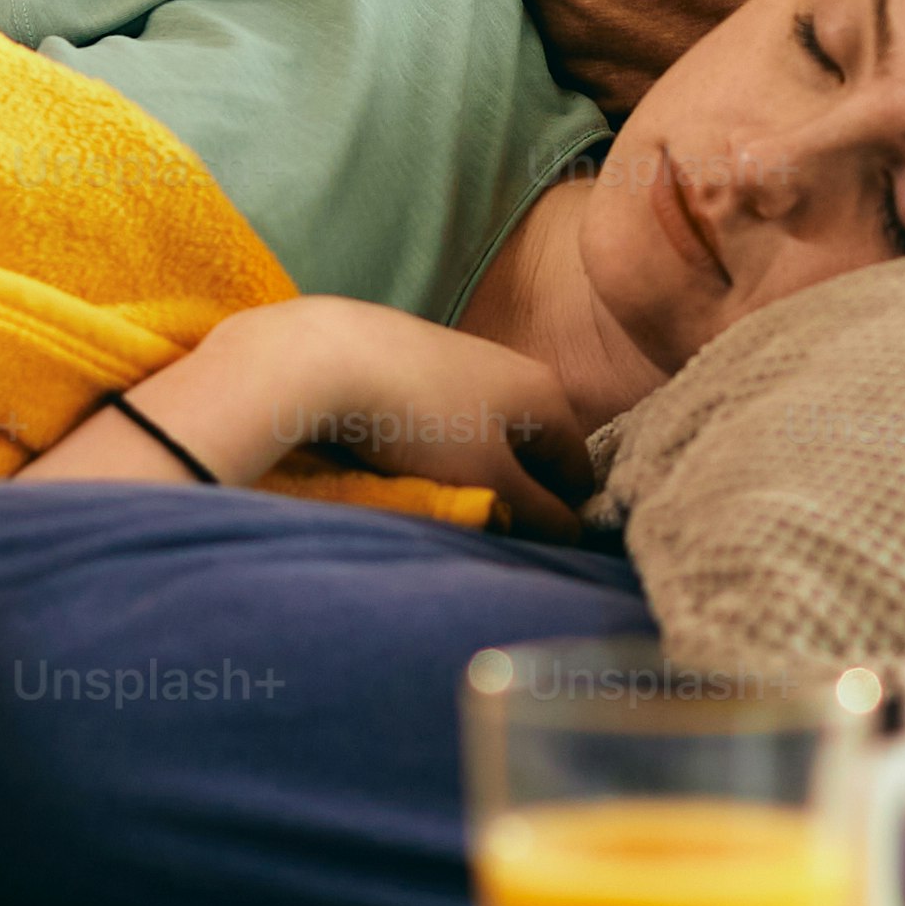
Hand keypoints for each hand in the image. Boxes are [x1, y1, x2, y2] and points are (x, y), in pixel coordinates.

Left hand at [176, 300, 601, 539]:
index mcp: (545, 393)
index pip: (578, 470)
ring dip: (476, 470)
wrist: (326, 356)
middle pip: (534, 449)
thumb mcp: (486, 477)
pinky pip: (449, 415)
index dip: (563, 517)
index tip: (532, 549)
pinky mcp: (419, 358)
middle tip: (485, 527)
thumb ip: (536, 510)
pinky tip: (409, 459)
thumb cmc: (421, 420)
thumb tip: (572, 534)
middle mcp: (515, 367)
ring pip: (489, 432)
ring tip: (442, 495)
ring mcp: (466, 357)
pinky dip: (440, 443)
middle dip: (518, 492)